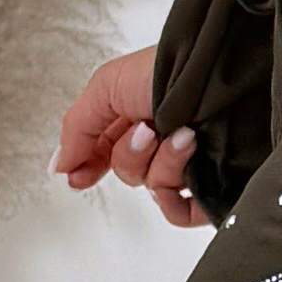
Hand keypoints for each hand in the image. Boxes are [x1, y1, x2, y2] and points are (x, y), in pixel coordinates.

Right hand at [56, 47, 210, 229]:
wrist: (221, 72)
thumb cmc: (169, 69)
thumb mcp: (108, 86)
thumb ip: (77, 127)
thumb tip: (59, 166)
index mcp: (138, 116)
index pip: (106, 153)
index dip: (89, 166)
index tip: (78, 178)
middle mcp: (163, 140)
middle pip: (128, 172)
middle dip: (132, 154)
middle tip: (148, 130)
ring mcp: (189, 163)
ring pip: (154, 189)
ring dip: (163, 163)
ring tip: (185, 135)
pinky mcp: (212, 183)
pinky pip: (181, 212)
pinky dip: (179, 192)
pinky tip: (193, 158)